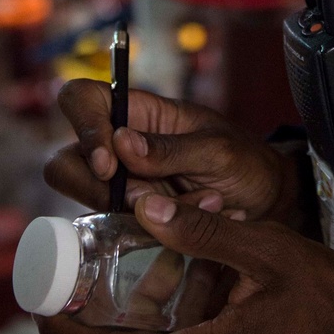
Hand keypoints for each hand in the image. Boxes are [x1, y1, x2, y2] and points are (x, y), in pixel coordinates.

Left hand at [37, 193, 333, 333]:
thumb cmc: (329, 301)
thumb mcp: (267, 252)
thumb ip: (203, 232)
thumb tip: (146, 207)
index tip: (35, 306)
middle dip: (85, 323)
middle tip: (66, 277)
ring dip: (121, 325)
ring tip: (105, 276)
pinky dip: (153, 332)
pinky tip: (160, 293)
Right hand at [45, 80, 303, 226]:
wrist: (268, 202)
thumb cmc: (245, 161)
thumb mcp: (218, 150)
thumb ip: (170, 149)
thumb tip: (120, 143)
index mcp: (136, 111)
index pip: (80, 99)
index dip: (82, 127)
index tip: (110, 166)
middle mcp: (118, 147)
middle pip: (65, 163)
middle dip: (98, 189)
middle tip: (147, 201)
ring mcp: (121, 186)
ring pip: (89, 204)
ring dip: (140, 213)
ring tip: (203, 201)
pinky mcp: (131, 220)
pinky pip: (119, 232)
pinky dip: (156, 233)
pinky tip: (202, 216)